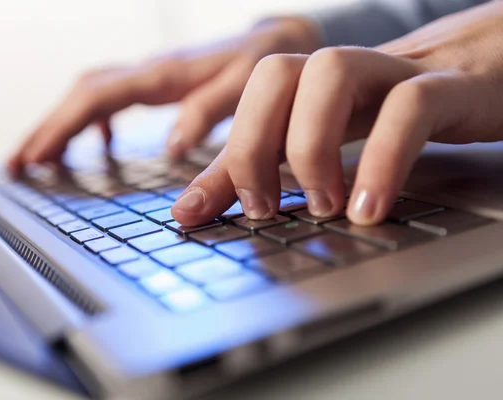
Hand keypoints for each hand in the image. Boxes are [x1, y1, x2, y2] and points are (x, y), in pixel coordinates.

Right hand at [7, 17, 322, 173]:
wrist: (276, 42)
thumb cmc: (263, 67)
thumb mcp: (245, 88)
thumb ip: (209, 113)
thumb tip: (172, 149)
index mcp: (163, 75)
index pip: (98, 97)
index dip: (63, 126)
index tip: (37, 157)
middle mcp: (150, 71)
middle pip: (82, 94)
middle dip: (47, 127)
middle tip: (18, 165)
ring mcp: (151, 76)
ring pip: (92, 94)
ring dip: (63, 124)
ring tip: (40, 158)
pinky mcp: (159, 84)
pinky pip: (114, 97)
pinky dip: (97, 121)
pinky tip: (100, 144)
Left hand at [171, 2, 502, 226]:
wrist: (487, 70)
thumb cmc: (395, 111)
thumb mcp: (322, 139)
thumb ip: (260, 170)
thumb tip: (194, 208)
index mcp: (308, 86)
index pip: (244, 107)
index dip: (214, 160)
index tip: (193, 214)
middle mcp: (341, 74)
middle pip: (274, 74)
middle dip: (253, 145)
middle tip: (263, 207)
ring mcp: (394, 72)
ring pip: (332, 73)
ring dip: (312, 146)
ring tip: (320, 205)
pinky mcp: (447, 86)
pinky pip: (410, 106)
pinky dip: (383, 159)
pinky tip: (368, 209)